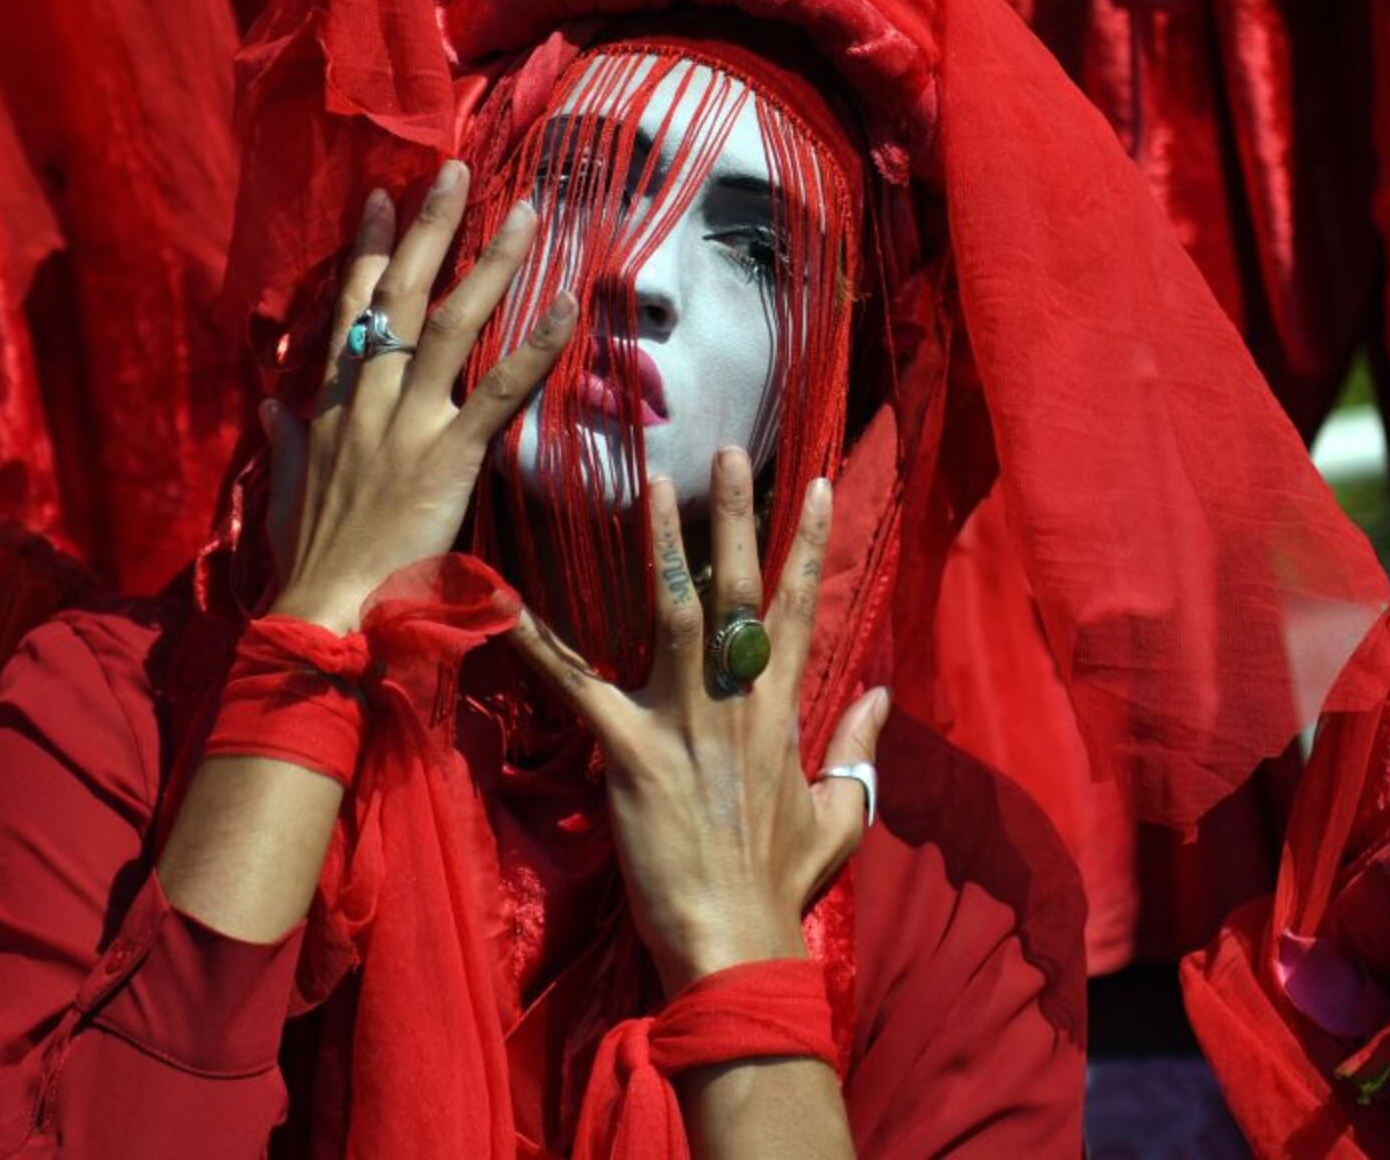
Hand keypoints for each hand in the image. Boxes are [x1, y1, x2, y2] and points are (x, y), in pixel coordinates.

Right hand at [264, 160, 577, 631]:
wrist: (323, 613)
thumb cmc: (309, 559)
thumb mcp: (287, 487)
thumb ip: (287, 437)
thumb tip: (274, 402)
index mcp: (329, 405)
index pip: (348, 308)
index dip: (365, 249)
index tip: (380, 197)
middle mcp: (366, 399)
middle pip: (397, 293)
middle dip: (428, 226)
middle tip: (455, 169)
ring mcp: (407, 423)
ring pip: (450, 323)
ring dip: (489, 262)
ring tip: (524, 212)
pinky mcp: (448, 457)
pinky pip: (499, 391)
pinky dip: (535, 346)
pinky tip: (565, 306)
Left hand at [511, 447, 890, 990]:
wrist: (736, 940)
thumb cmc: (782, 885)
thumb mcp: (841, 815)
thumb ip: (858, 749)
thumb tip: (881, 695)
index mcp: (782, 709)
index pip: (802, 606)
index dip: (809, 541)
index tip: (813, 482)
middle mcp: (736, 699)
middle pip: (738, 588)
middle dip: (734, 514)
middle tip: (724, 450)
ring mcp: (682, 720)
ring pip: (672, 610)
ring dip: (661, 543)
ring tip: (650, 481)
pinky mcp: (629, 750)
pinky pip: (578, 687)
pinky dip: (539, 647)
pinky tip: (507, 606)